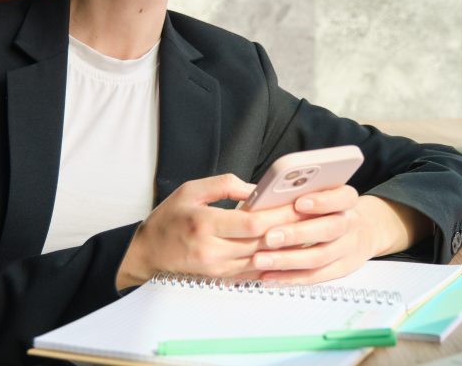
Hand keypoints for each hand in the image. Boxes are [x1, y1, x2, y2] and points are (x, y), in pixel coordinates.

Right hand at [116, 174, 304, 289]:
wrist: (148, 253)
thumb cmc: (169, 218)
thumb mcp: (191, 189)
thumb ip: (224, 185)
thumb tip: (255, 188)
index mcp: (204, 224)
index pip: (252, 223)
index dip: (279, 215)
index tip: (298, 203)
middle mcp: (212, 250)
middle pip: (262, 242)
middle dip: (290, 229)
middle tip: (313, 215)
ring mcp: (217, 268)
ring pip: (262, 259)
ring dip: (286, 247)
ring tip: (307, 230)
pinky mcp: (221, 277)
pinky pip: (255, 270)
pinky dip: (273, 260)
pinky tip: (288, 248)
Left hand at [250, 189, 432, 284]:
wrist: (365, 230)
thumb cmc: (332, 208)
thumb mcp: (325, 193)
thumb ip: (299, 192)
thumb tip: (261, 193)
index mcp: (346, 200)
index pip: (342, 198)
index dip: (322, 201)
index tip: (298, 203)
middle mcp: (349, 224)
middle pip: (329, 229)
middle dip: (297, 234)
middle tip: (269, 237)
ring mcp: (347, 249)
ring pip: (319, 257)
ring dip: (287, 260)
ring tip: (261, 259)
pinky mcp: (340, 269)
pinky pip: (315, 276)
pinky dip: (290, 277)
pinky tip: (269, 276)